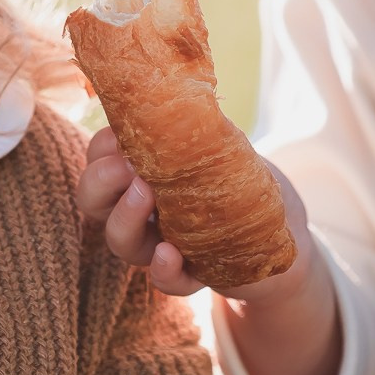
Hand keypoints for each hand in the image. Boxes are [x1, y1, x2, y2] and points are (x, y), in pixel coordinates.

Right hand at [75, 128, 314, 301]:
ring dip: (125, 219)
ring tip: (146, 195)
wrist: (283, 228)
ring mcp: (157, 244)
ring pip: (119, 241)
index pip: (99, 157)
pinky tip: (171, 254)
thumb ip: (195, 125)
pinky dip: (163, 270)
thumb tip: (180, 93)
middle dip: (99, 183)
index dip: (102, 149)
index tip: (124, 138)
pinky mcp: (187, 275)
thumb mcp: (221, 143)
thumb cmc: (241, 177)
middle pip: (92, 200)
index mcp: (138, 170)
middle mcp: (137, 209)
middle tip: (125, 168)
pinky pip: (164, 280)